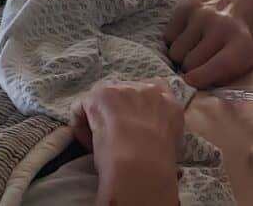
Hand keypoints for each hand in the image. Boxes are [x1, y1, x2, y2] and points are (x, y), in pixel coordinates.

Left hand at [69, 79, 182, 205]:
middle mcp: (149, 89)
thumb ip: (162, 127)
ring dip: (100, 117)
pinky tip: (88, 143)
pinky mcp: (101, 94)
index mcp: (169, 101)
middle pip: (126, 94)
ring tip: (101, 142)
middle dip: (118, 110)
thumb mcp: (171, 141)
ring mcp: (124, 89)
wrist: (142, 162)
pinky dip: (80, 124)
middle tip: (115, 136)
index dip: (139, 108)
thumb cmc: (157, 161)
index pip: (153, 93)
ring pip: (103, 100)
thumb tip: (150, 133)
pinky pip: (82, 106)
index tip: (133, 126)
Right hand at [164, 0, 252, 87]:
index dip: (198, 81)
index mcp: (241, 44)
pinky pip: (168, 36)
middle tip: (199, 63)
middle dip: (191, 69)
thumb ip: (226, 76)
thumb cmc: (239, 36)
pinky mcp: (187, 6)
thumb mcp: (246, 58)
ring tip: (195, 48)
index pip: (211, 70)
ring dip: (182, 55)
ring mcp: (202, 15)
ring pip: (176, 52)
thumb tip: (196, 92)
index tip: (192, 84)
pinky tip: (189, 34)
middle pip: (189, 64)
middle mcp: (221, 27)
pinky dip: (175, 40)